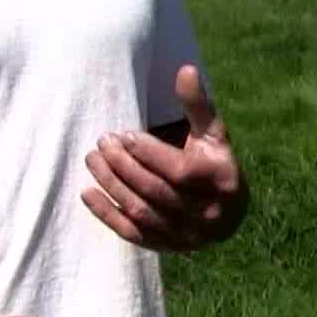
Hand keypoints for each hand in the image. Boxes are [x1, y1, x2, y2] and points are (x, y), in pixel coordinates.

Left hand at [83, 65, 245, 251]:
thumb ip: (198, 104)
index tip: (124, 134)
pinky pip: (133, 233)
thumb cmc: (215, 163)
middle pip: (156, 189)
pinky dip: (107, 215)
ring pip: (141, 211)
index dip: (148, 152)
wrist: (229, 213)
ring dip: (111, 186)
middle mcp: (207, 213)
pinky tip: (87, 193)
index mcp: (221, 180)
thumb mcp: (213, 133)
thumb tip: (186, 69)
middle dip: (124, 166)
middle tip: (101, 143)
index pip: (178, 169)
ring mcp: (186, 235)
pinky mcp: (167, 247)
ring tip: (91, 160)